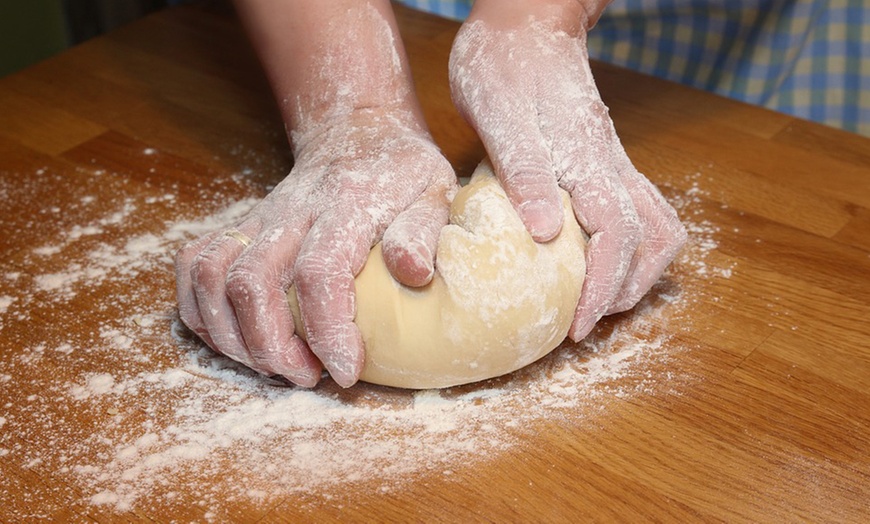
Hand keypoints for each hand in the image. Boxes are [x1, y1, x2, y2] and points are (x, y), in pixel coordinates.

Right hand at [176, 107, 456, 386]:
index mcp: (346, 207)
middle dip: (272, 347)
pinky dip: (199, 309)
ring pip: (213, 277)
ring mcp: (258, 218)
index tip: (346, 371)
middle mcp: (292, 212)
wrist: (357, 131)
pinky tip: (233, 337)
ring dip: (232, 336)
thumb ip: (423, 231)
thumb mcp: (435, 191)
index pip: (320, 273)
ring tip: (274, 365)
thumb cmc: (400, 171)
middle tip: (307, 376)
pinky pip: (195, 265)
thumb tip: (414, 273)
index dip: (327, 331)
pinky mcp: (240, 226)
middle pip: (252, 283)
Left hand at [449, 2, 686, 340]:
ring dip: (637, 272)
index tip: (578, 325)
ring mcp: (613, 161)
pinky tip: (599, 260)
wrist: (524, 24)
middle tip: (584, 325)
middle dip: (622, 291)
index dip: (602, 287)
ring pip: (656, 225)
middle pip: (649, 240)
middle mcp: (610, 164)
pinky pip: (640, 209)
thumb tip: (546, 234)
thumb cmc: (504, 65)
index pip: (615, 235)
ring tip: (599, 302)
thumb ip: (524, 172)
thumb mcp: (500, 116)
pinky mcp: (604, 161)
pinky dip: (631, 246)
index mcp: (586, 159)